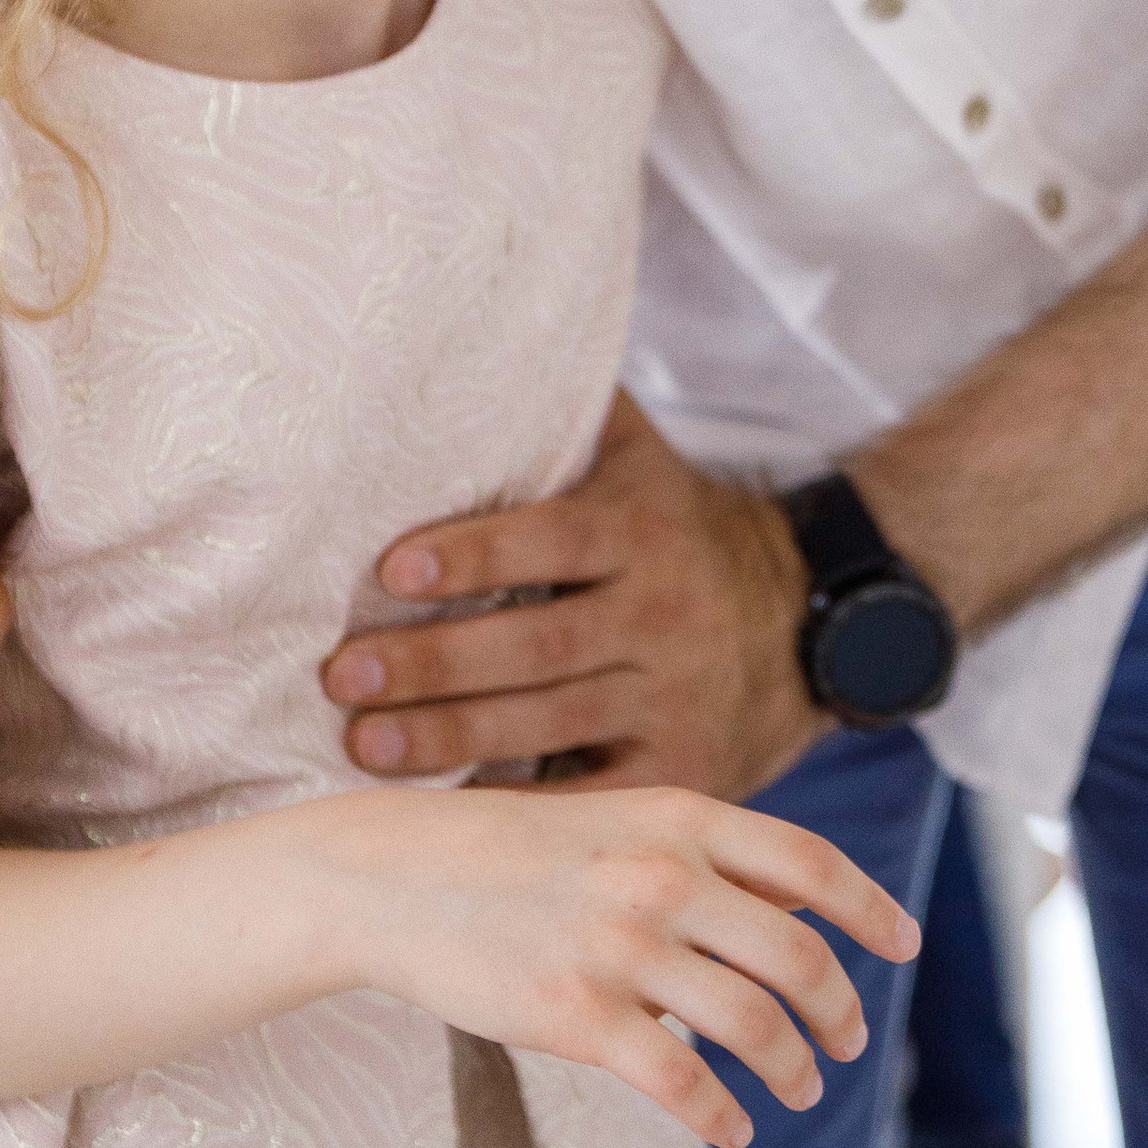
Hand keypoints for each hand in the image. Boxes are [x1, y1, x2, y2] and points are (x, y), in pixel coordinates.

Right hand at [304, 781, 916, 1147]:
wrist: (393, 874)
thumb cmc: (512, 850)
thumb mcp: (616, 819)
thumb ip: (702, 854)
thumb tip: (797, 903)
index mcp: (677, 816)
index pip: (809, 861)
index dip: (870, 907)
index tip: (905, 944)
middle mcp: (660, 875)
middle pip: (798, 953)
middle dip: (840, 1008)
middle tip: (851, 1041)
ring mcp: (618, 947)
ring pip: (752, 1025)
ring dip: (793, 1069)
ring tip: (800, 1091)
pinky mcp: (575, 1016)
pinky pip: (681, 1083)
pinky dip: (723, 1114)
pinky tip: (732, 1127)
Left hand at [320, 394, 825, 799]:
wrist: (805, 623)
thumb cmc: (677, 528)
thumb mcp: (639, 458)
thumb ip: (568, 410)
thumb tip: (460, 334)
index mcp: (642, 528)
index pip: (550, 538)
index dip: (471, 552)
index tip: (391, 568)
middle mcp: (660, 613)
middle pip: (534, 643)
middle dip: (433, 664)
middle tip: (342, 675)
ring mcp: (672, 698)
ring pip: (547, 722)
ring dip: (450, 738)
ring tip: (363, 744)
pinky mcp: (678, 772)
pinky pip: (587, 795)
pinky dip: (517, 809)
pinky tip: (444, 813)